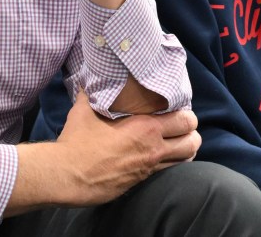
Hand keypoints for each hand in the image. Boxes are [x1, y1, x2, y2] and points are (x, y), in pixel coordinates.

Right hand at [52, 91, 198, 205]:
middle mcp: (154, 149)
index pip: (185, 120)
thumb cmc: (78, 141)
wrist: (68, 175)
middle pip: (192, 142)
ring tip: (176, 142)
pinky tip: (160, 156)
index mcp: (146, 128)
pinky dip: (171, 163)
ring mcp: (149, 168)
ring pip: (185, 160)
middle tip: (181, 126)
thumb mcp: (84, 109)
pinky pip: (168, 171)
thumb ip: (92, 93)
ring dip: (185, 150)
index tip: (177, 108)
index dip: (186, 114)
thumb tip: (89, 79)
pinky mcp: (141, 182)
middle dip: (191, 132)